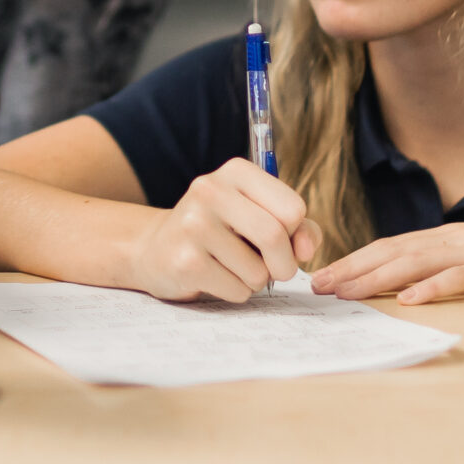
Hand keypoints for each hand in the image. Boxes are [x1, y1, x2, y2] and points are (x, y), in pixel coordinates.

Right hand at [124, 159, 322, 303]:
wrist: (157, 249)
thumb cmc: (221, 232)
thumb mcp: (259, 215)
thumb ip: (298, 227)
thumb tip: (306, 250)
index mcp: (235, 171)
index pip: (292, 207)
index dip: (295, 232)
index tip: (281, 238)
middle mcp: (210, 190)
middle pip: (275, 236)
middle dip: (284, 264)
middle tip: (274, 269)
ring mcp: (193, 225)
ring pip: (258, 271)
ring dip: (256, 280)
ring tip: (233, 267)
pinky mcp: (185, 261)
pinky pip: (238, 290)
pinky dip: (236, 292)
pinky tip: (215, 277)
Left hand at [311, 204, 463, 304]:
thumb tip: (433, 279)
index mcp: (456, 236)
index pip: (395, 246)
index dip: (358, 259)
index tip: (327, 274)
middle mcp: (459, 238)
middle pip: (393, 251)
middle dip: (351, 268)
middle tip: (316, 285)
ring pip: (415, 262)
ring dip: (375, 277)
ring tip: (345, 291)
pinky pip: (461, 278)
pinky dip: (432, 288)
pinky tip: (408, 300)